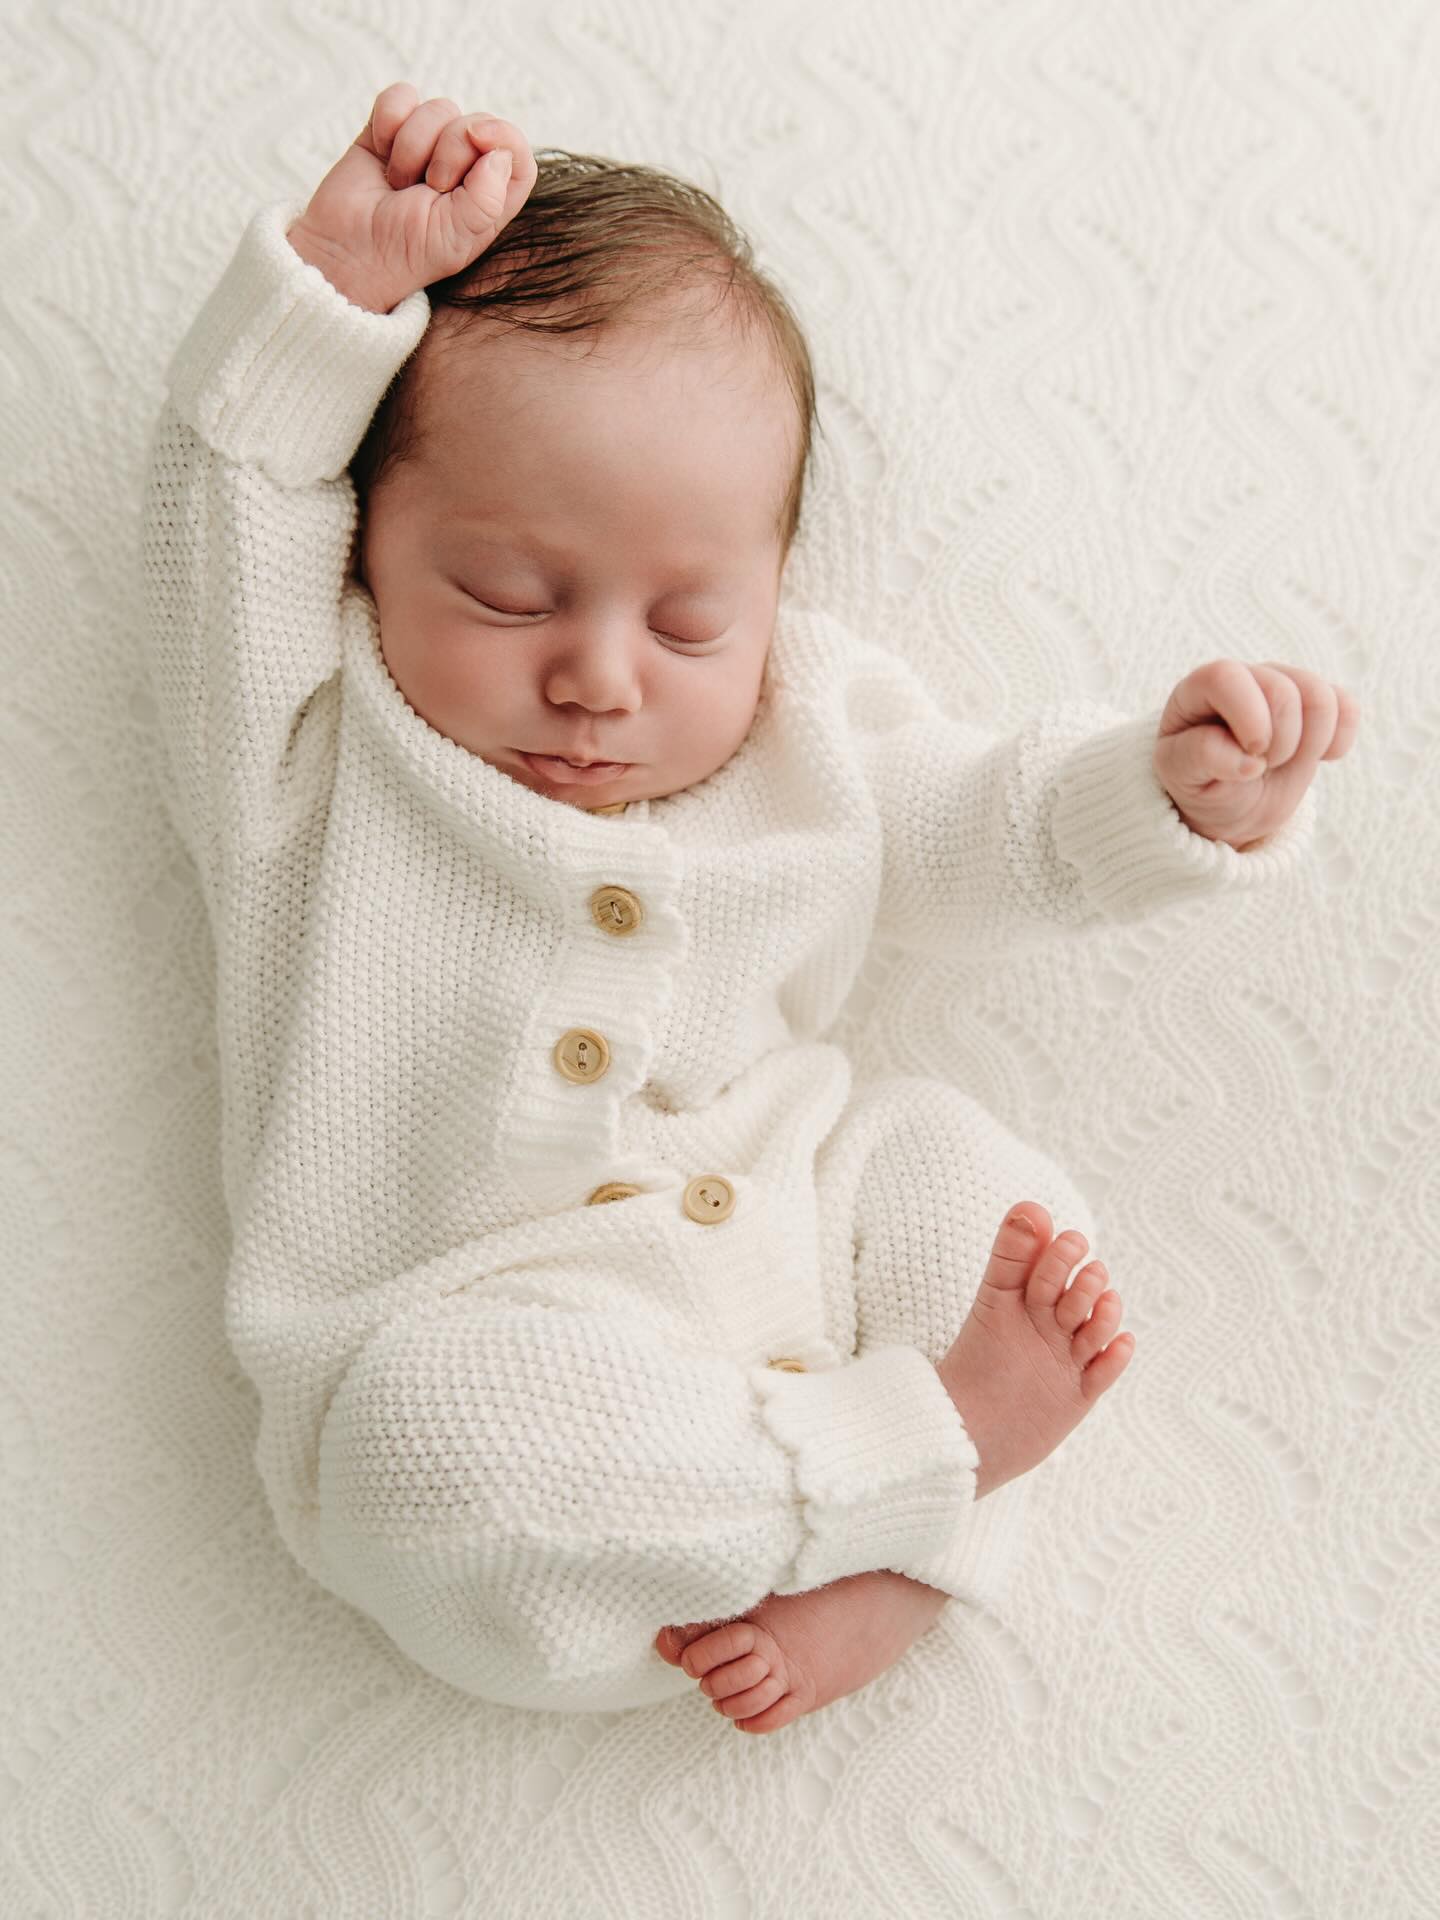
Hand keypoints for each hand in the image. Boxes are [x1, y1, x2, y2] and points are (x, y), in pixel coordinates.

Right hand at [285, 80, 535, 313]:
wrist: (345, 251)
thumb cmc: (404, 254)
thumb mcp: (456, 240)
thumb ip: (487, 198)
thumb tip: (498, 151)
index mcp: (488, 198)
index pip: (515, 152)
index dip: (502, 135)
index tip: (475, 137)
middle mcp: (463, 169)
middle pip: (478, 123)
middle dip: (449, 148)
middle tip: (428, 188)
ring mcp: (427, 146)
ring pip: (439, 108)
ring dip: (412, 145)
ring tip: (398, 182)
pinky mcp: (391, 128)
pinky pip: (401, 96)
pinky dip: (388, 119)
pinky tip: (380, 151)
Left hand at [1152, 660, 1359, 851]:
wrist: (1231, 803)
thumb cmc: (1199, 783)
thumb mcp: (1183, 776)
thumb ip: (1202, 757)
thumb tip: (1249, 761)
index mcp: (1199, 688)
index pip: (1226, 677)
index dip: (1247, 717)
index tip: (1252, 755)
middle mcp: (1245, 678)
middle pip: (1282, 690)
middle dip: (1280, 742)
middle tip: (1262, 767)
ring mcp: (1284, 684)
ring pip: (1320, 697)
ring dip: (1309, 744)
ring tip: (1282, 763)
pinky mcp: (1316, 703)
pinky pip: (1346, 707)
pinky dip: (1338, 741)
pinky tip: (1316, 758)